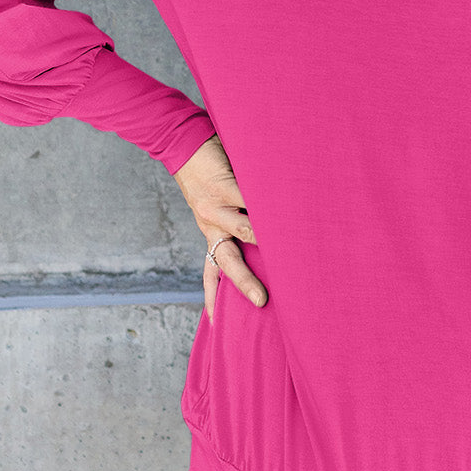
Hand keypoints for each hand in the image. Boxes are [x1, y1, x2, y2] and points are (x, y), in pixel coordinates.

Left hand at [172, 135, 267, 321]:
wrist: (184, 146)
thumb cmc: (208, 177)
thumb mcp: (216, 208)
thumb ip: (237, 223)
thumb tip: (267, 238)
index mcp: (211, 234)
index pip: (212, 273)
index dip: (213, 298)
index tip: (215, 324)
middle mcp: (211, 226)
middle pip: (227, 262)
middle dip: (244, 282)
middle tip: (261, 301)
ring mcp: (217, 207)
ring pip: (243, 230)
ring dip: (264, 237)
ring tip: (286, 247)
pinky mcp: (224, 186)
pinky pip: (249, 197)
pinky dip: (267, 203)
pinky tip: (285, 207)